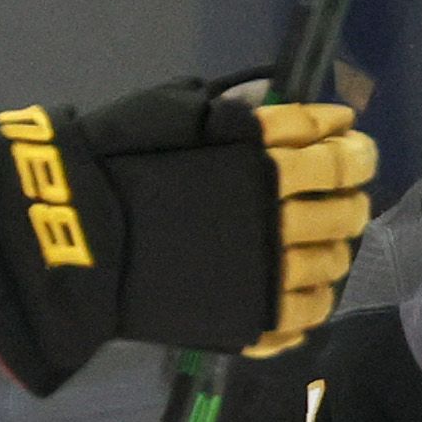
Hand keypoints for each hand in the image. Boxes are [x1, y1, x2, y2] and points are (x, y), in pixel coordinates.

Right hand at [0, 82, 374, 394]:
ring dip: (338, 241)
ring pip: (334, 258)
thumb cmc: (113, 163)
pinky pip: (309, 310)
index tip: (347, 133)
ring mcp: (269, 273)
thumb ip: (234, 110)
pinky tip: (304, 281)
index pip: (333, 148)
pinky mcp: (253, 319)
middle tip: (345, 183)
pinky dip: (316, 294)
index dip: (349, 140)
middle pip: (345, 204)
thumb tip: (280, 103)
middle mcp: (276, 215)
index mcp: (261, 159)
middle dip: (351, 189)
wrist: (70, 240)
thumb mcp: (174, 109)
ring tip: (325, 234)